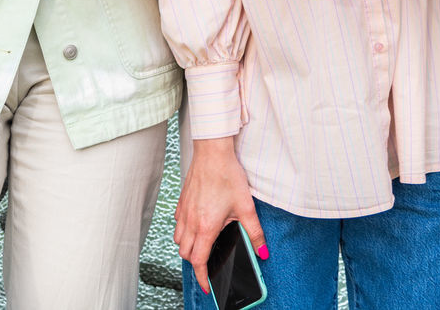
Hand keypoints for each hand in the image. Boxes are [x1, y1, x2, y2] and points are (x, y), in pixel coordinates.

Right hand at [175, 137, 267, 295]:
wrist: (212, 153)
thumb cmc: (227, 175)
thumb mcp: (246, 207)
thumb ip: (255, 232)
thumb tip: (262, 251)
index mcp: (206, 226)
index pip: (198, 261)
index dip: (201, 277)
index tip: (206, 285)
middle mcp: (191, 221)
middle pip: (185, 252)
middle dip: (195, 262)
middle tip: (207, 263)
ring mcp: (184, 211)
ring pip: (178, 239)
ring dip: (187, 246)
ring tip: (201, 245)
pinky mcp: (182, 201)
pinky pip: (177, 223)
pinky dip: (183, 230)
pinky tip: (196, 224)